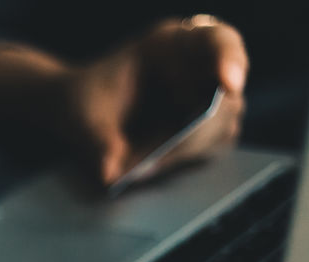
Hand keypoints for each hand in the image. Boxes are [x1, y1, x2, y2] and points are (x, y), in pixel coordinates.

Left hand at [65, 16, 249, 184]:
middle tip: (162, 155)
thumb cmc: (86, 98)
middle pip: (225, 97)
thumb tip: (111, 172)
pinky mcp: (203, 130)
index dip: (229, 61)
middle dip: (200, 128)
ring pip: (223, 126)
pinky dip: (185, 159)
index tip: (229, 84)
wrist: (79, 110)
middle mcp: (197, 69)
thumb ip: (98, 141)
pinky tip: (151, 166)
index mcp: (172, 45)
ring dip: (191, 148)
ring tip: (146, 165)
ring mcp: (204, 100)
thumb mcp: (83, 115)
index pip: (218, 42)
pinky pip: (209, 147)